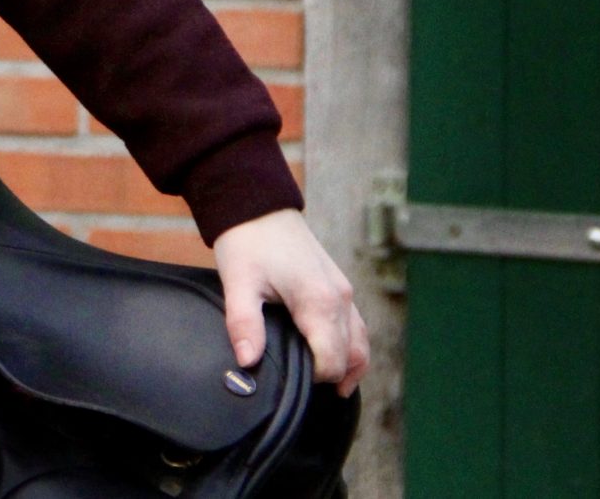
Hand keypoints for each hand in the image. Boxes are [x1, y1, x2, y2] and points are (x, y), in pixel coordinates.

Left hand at [212, 208, 369, 396]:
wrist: (259, 206)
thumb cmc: (248, 242)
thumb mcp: (238, 283)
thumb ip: (244, 324)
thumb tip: (247, 361)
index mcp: (319, 301)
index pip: (331, 361)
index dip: (314, 380)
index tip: (293, 383)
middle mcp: (341, 299)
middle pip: (351, 356)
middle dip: (333, 378)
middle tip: (308, 394)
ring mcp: (345, 292)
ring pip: (361, 343)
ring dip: (350, 367)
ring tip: (331, 389)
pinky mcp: (340, 287)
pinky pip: (356, 327)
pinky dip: (351, 348)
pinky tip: (336, 359)